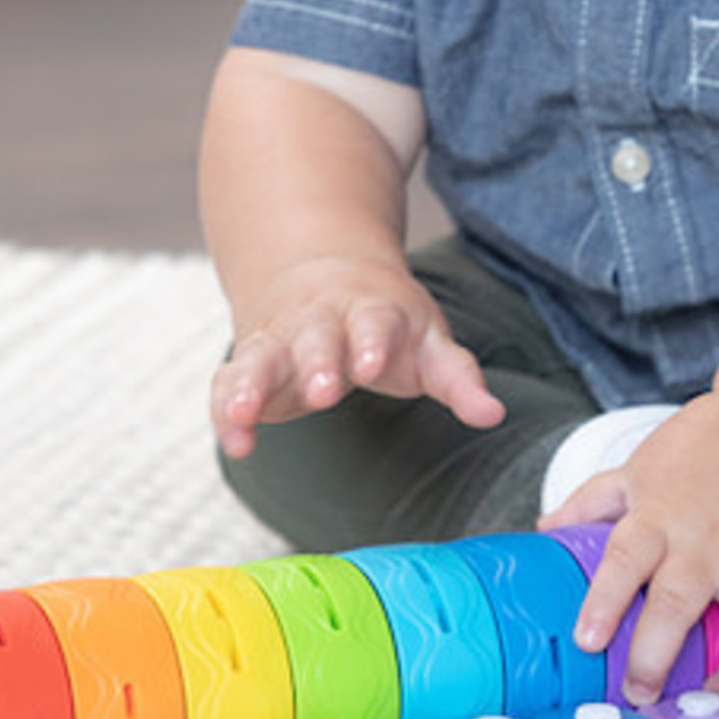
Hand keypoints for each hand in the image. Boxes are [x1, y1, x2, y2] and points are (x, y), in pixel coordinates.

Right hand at [210, 255, 504, 458]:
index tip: (371, 366)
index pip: (373, 321)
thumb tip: (492, 414)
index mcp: (370, 310)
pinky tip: (235, 442)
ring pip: (260, 357)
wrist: (320, 276)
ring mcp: (280, 341)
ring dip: (250, 384)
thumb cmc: (387, 324)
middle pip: (315, 338)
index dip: (371, 341)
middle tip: (322, 393)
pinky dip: (226, 409)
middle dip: (316, 363)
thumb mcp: (426, 342)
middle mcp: (319, 321)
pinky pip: (229, 383)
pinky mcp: (250, 365)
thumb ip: (457, 378)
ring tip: (244, 413)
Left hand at [538, 389, 718, 703]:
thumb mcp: (641, 465)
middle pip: (678, 605)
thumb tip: (548, 529)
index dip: (603, 603)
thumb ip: (593, 501)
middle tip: (642, 691)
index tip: (588, 640)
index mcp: (662, 515)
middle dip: (655, 658)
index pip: (623, 559)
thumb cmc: (712, 443)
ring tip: (718, 699)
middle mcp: (710, 542)